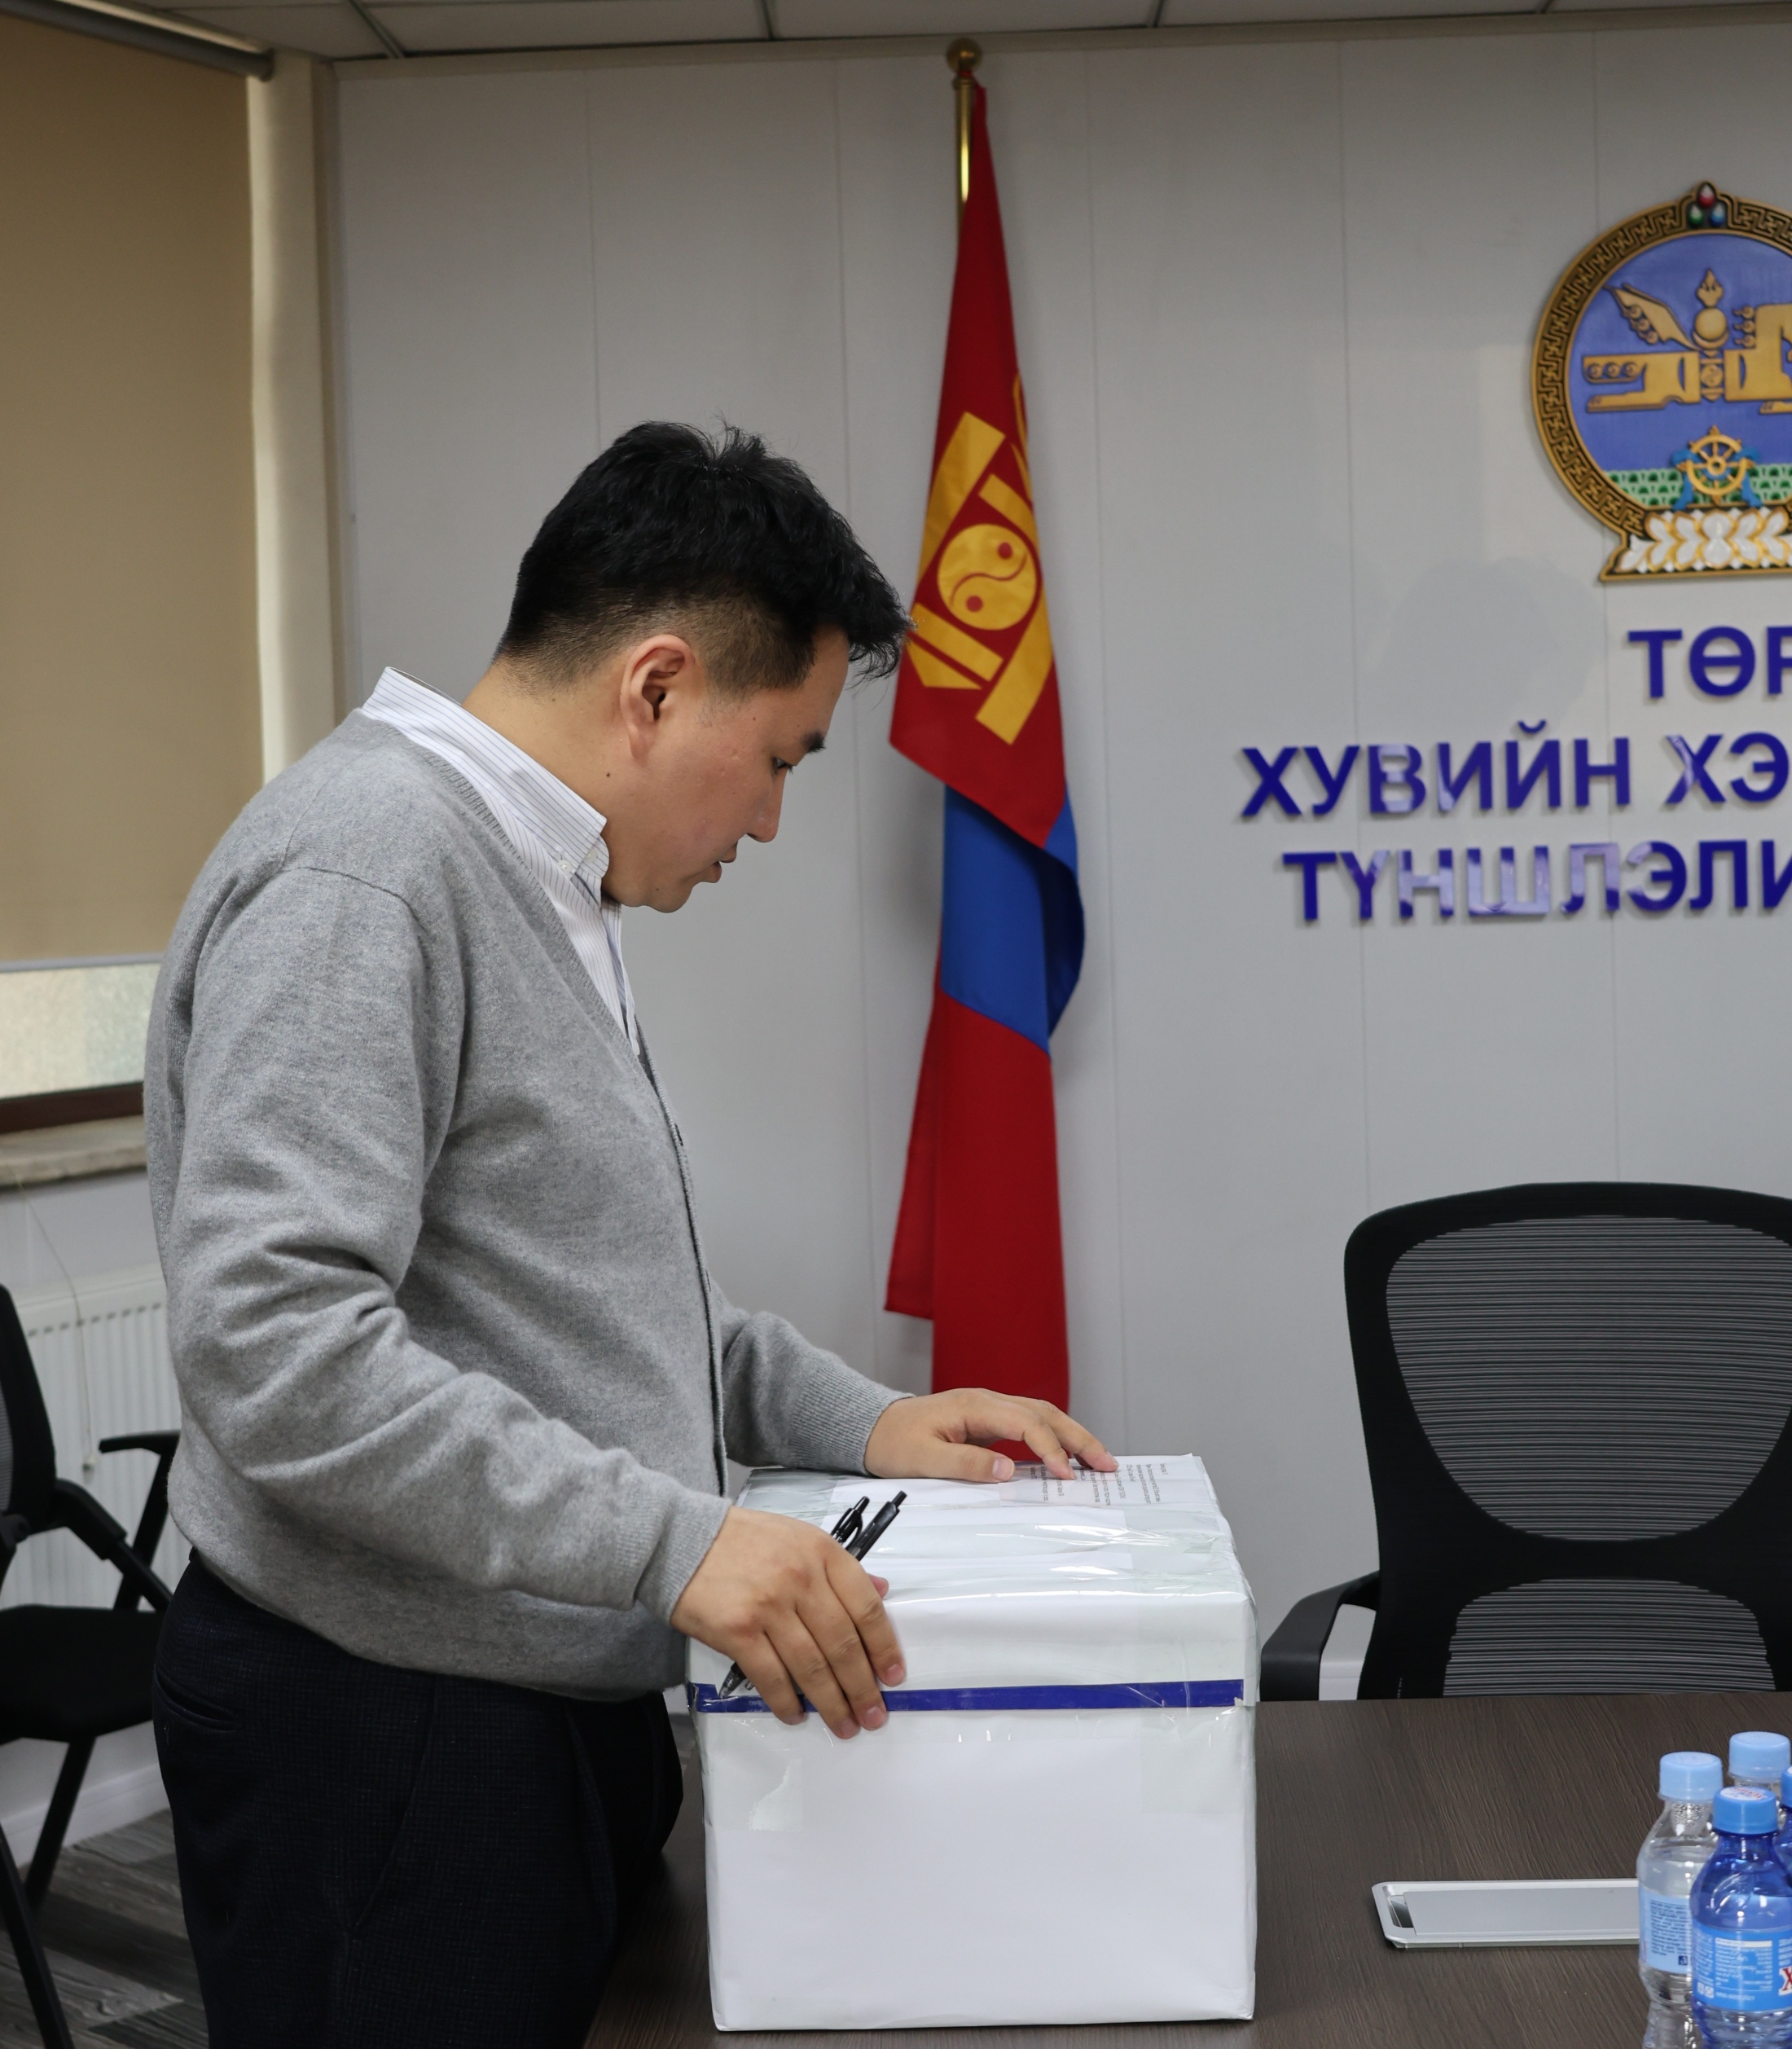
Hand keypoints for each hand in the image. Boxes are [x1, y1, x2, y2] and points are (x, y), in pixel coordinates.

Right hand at [671, 1505, 903, 1737]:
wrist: (681, 1538)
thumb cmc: (743, 1540)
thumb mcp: (799, 1539)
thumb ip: (838, 1567)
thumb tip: (881, 1590)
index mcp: (822, 1552)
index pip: (867, 1607)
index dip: (884, 1647)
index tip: (892, 1677)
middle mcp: (800, 1578)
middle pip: (843, 1644)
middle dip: (862, 1687)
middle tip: (873, 1716)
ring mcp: (769, 1605)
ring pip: (812, 1666)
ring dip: (831, 1703)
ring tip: (843, 1726)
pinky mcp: (738, 1630)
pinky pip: (772, 1677)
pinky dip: (786, 1702)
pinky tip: (795, 1715)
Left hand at [864, 1389, 1115, 1482]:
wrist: (873, 1427)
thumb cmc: (894, 1443)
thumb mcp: (923, 1459)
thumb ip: (965, 1464)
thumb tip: (1007, 1470)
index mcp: (974, 1406)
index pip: (1025, 1423)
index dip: (1050, 1449)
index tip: (1067, 1475)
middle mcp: (987, 1401)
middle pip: (1045, 1413)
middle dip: (1079, 1438)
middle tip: (1108, 1464)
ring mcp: (989, 1409)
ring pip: (1042, 1415)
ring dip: (1072, 1437)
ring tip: (1099, 1461)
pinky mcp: (989, 1421)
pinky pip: (1031, 1425)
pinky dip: (1055, 1439)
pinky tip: (1067, 1458)